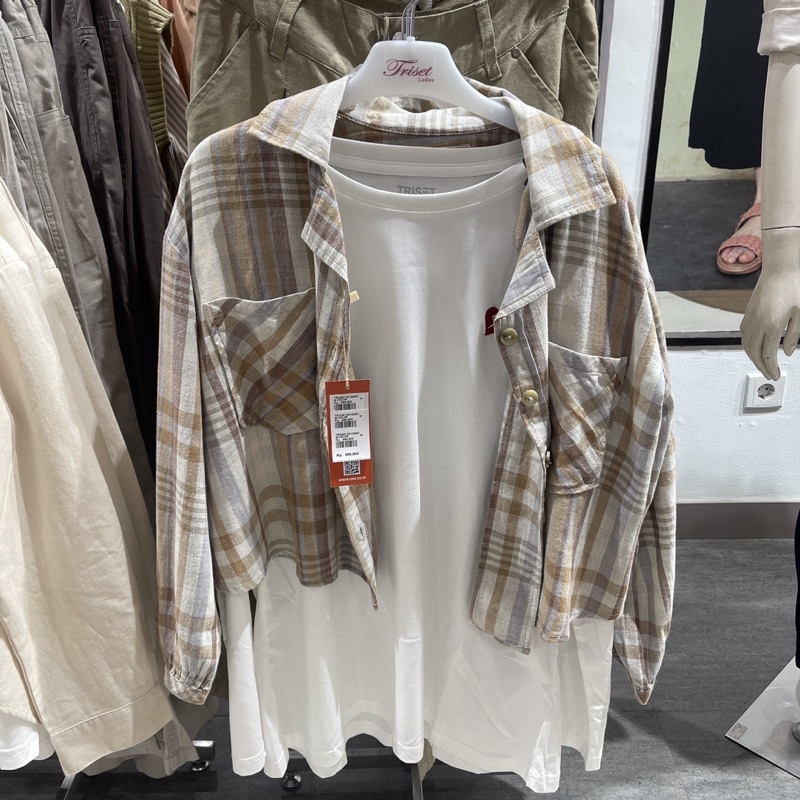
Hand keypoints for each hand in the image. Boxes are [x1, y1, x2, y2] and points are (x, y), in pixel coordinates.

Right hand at [740, 228, 799, 380]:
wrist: (782, 265)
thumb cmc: (795, 284)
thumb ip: (795, 334)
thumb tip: (789, 351)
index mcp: (772, 324)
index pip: (768, 354)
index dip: (771, 367)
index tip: (776, 375)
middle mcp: (758, 322)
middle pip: (754, 352)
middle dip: (760, 366)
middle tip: (769, 374)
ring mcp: (751, 316)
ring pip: (746, 344)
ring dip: (752, 357)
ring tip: (761, 364)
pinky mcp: (748, 311)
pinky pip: (744, 333)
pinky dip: (747, 344)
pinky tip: (753, 346)